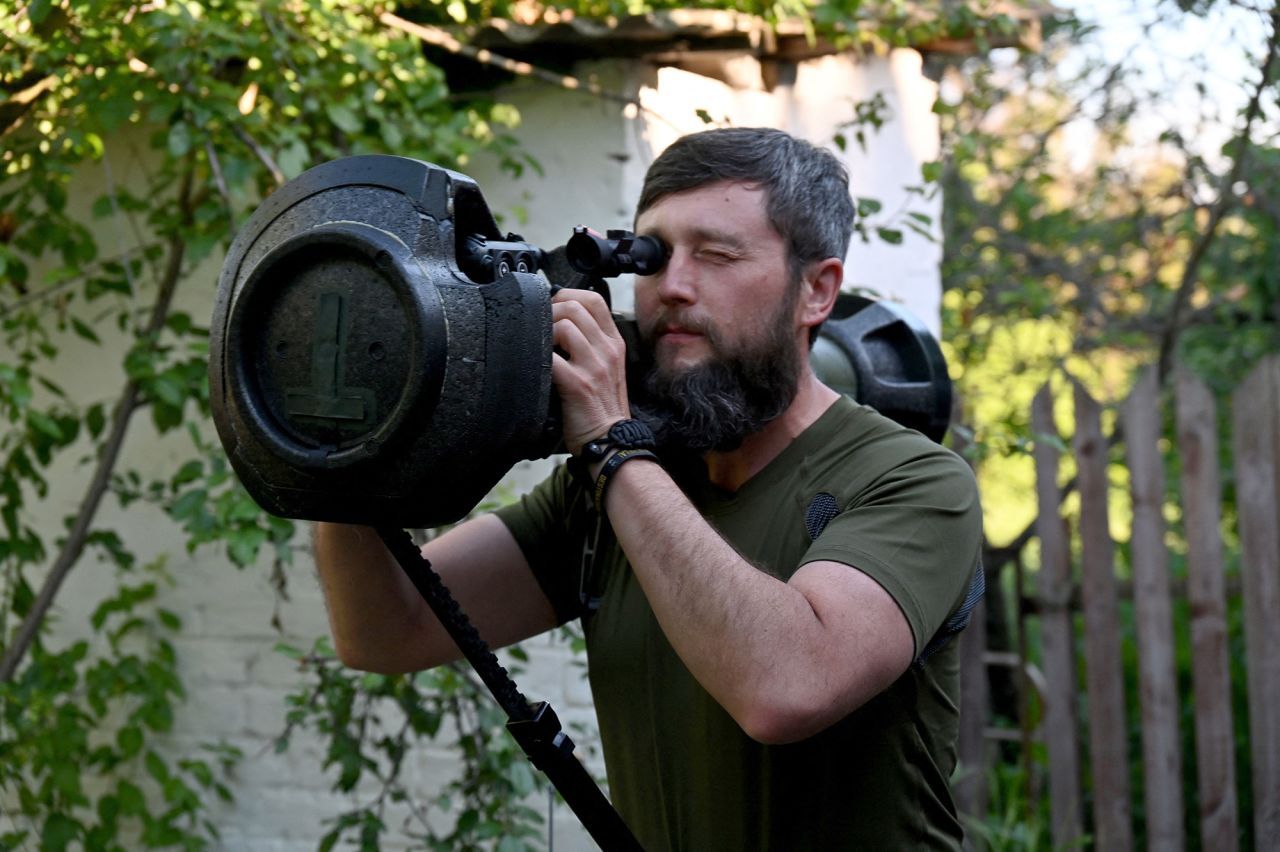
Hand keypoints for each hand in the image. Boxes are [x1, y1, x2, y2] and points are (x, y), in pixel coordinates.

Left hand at [550, 289, 629, 453]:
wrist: (612, 441)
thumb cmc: (603, 408)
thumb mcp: (607, 368)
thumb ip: (591, 344)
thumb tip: (561, 324)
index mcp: (614, 343)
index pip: (593, 299)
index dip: (567, 296)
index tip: (552, 309)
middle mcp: (607, 350)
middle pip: (575, 306)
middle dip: (550, 312)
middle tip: (540, 329)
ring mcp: (595, 366)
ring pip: (564, 326)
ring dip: (544, 333)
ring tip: (540, 349)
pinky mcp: (579, 385)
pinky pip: (552, 358)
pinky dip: (538, 358)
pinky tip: (536, 368)